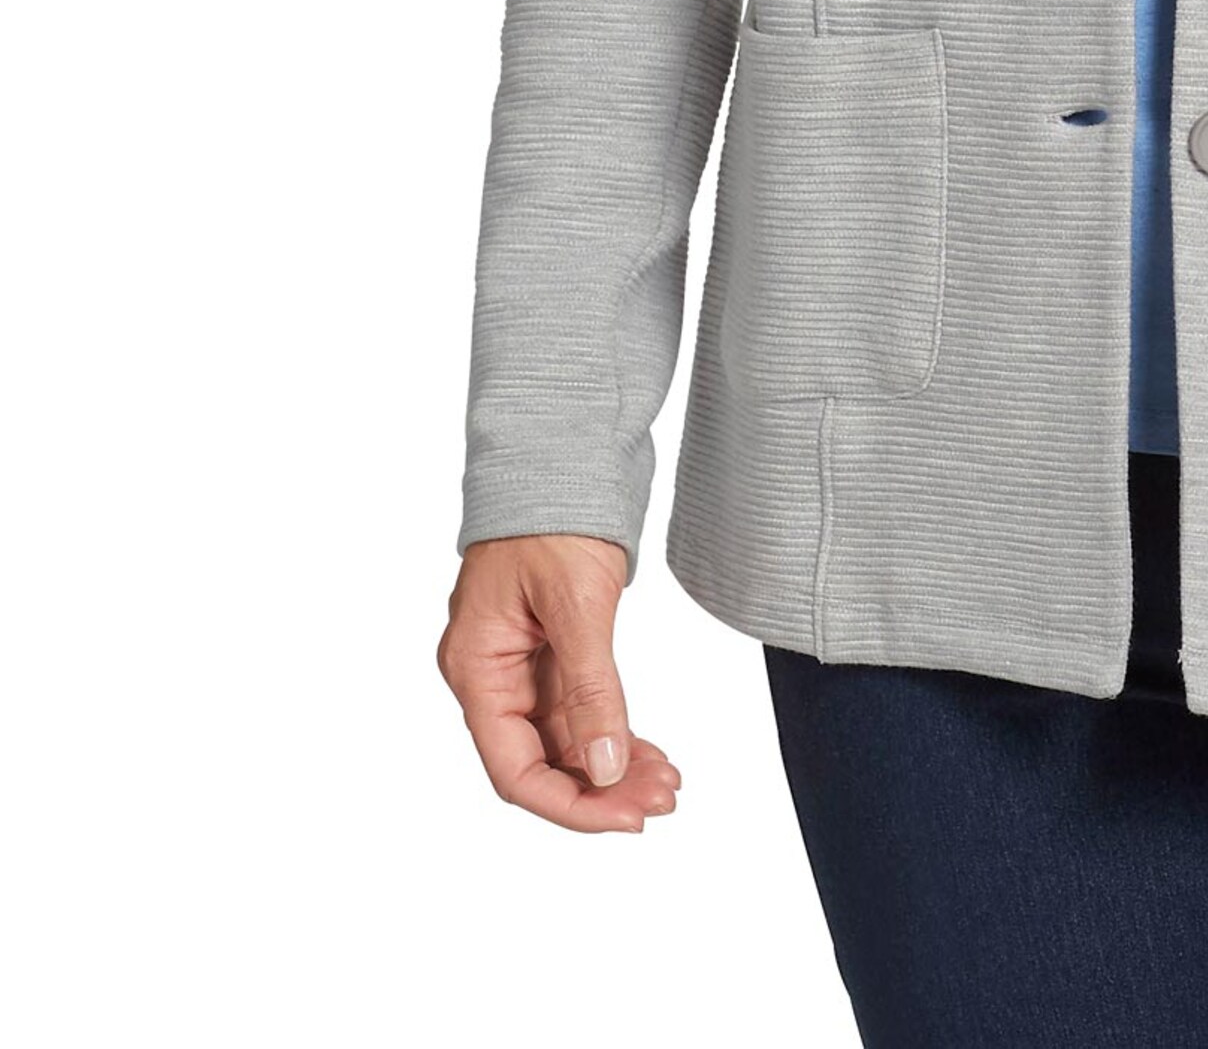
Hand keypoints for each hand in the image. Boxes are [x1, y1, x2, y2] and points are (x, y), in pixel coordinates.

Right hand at [438, 533, 682, 832]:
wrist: (561, 452)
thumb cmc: (552, 516)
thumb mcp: (576, 604)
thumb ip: (590, 690)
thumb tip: (606, 769)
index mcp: (477, 668)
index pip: (514, 769)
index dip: (570, 804)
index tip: (626, 818)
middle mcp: (492, 675)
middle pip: (540, 761)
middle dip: (601, 788)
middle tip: (662, 800)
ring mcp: (521, 664)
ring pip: (564, 740)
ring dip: (613, 766)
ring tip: (667, 783)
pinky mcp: (551, 649)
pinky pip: (577, 709)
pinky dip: (612, 732)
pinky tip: (648, 754)